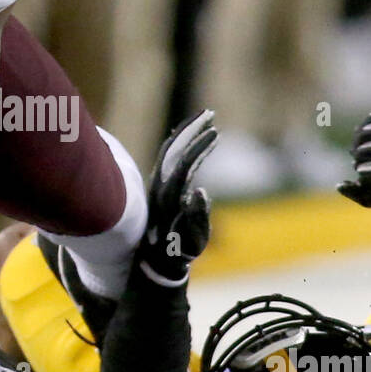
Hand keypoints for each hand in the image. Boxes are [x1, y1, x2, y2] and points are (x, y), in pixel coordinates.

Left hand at [142, 109, 216, 280]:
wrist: (155, 258)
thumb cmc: (177, 251)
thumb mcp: (192, 240)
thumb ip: (198, 217)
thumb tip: (201, 192)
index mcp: (168, 196)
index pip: (183, 163)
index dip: (198, 146)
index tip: (215, 132)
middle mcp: (160, 185)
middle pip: (173, 149)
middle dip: (191, 129)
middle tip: (210, 112)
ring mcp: (159, 183)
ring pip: (171, 150)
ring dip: (187, 133)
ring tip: (207, 119)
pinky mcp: (162, 185)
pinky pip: (172, 158)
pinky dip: (185, 144)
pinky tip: (196, 137)